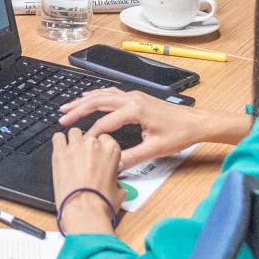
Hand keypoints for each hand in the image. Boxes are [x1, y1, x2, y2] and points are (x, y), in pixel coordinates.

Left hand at [51, 128, 123, 230]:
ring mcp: (75, 147)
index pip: (105, 138)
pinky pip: (57, 137)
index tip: (97, 157)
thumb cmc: (101, 203)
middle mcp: (93, 144)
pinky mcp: (59, 153)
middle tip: (84, 161)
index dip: (100, 149)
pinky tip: (61, 152)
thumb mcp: (119, 189)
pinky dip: (59, 143)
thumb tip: (112, 181)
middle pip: (89, 135)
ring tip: (72, 155)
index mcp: (111, 150)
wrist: (84, 211)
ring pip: (73, 133)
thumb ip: (116, 178)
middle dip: (87, 147)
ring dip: (73, 142)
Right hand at [57, 87, 226, 167]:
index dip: (91, 134)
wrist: (196, 122)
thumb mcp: (156, 150)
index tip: (80, 143)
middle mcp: (132, 98)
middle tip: (62, 118)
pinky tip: (89, 99)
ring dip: (84, 101)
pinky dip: (96, 96)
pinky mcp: (136, 97)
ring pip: (102, 95)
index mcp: (135, 110)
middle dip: (77, 110)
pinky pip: (110, 93)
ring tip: (68, 107)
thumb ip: (132, 157)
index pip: (105, 122)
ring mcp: (134, 96)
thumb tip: (113, 165)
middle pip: (97, 101)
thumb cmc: (180, 133)